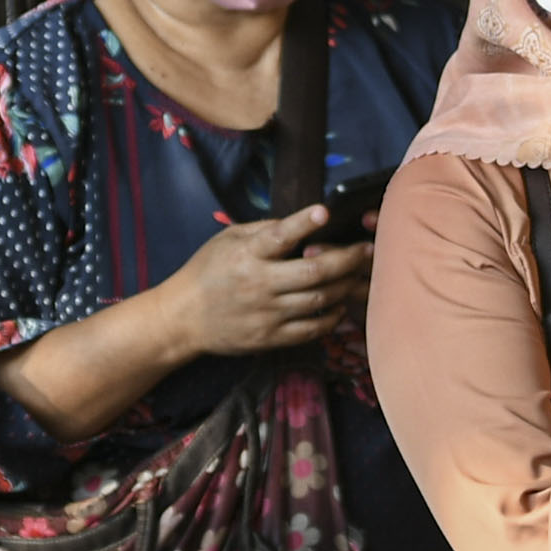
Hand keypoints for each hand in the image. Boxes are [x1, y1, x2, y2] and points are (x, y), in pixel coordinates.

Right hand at [152, 209, 370, 361]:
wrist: (183, 318)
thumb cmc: (206, 272)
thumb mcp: (227, 239)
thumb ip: (263, 229)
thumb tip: (301, 223)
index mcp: (247, 255)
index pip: (279, 236)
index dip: (303, 223)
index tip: (325, 212)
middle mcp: (259, 284)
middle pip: (314, 271)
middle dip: (347, 258)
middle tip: (368, 249)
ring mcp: (267, 314)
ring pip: (319, 300)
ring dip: (345, 286)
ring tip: (360, 275)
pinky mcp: (270, 337)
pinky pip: (312, 329)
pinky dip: (331, 317)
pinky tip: (339, 305)